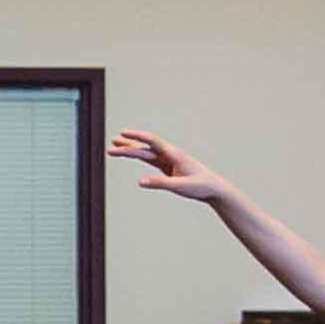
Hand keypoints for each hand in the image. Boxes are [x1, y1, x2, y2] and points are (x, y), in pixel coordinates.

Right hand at [107, 131, 234, 205]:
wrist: (214, 189)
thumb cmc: (200, 186)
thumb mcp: (179, 186)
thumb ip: (159, 183)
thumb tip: (139, 182)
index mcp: (173, 154)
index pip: (151, 141)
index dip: (136, 136)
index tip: (122, 134)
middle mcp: (170, 155)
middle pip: (145, 147)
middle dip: (127, 146)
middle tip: (111, 146)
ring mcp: (169, 161)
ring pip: (146, 153)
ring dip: (132, 149)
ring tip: (116, 146)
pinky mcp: (169, 168)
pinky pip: (151, 160)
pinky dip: (140, 156)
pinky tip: (134, 155)